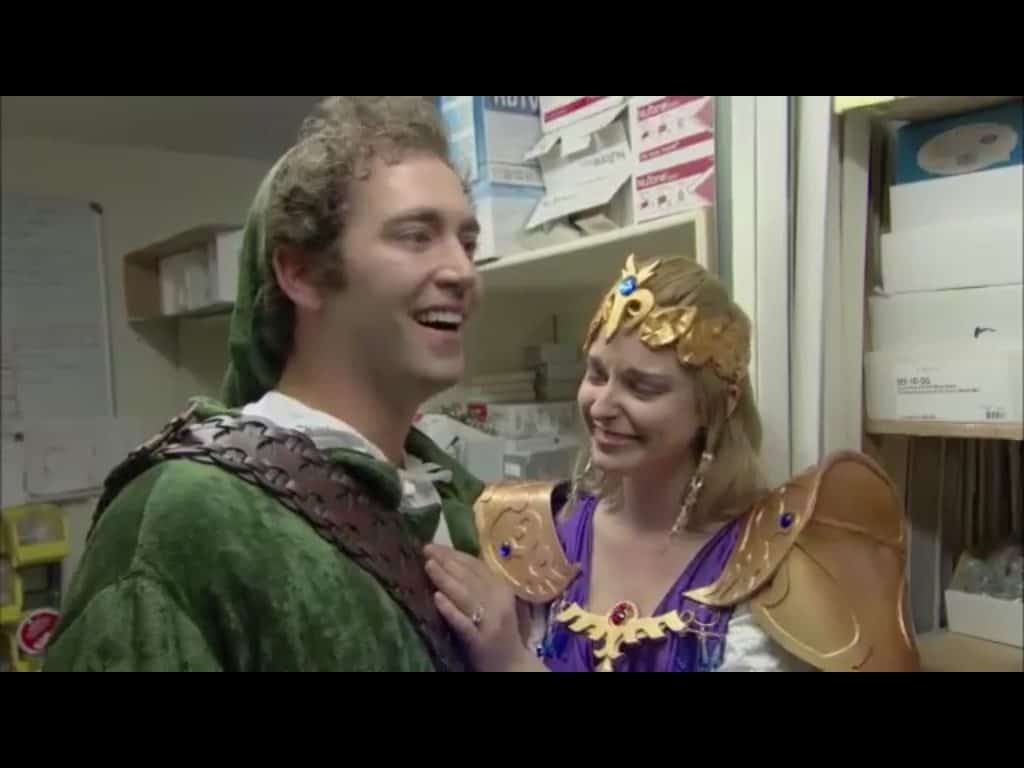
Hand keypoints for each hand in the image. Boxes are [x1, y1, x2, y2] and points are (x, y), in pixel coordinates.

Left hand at [423, 543, 539, 671]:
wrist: (511, 666)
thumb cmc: (497, 630)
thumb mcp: (494, 602)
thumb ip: (478, 584)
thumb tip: (450, 559)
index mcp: (501, 588)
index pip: (475, 565)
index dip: (454, 553)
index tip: (434, 544)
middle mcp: (498, 601)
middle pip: (469, 576)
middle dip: (446, 561)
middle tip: (426, 549)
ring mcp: (491, 621)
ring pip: (466, 595)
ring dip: (446, 579)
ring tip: (428, 566)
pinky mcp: (481, 641)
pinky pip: (463, 623)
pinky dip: (450, 610)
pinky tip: (436, 599)